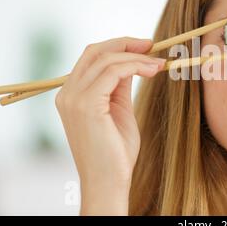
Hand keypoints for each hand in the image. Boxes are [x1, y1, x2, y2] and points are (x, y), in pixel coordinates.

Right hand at [55, 37, 164, 214]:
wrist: (109, 182)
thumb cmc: (116, 151)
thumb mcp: (118, 109)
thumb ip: (119, 86)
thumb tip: (131, 62)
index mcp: (72, 94)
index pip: (92, 57)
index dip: (119, 46)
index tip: (145, 46)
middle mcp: (67, 93)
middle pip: (95, 51)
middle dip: (126, 43)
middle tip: (153, 45)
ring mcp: (74, 98)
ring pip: (106, 59)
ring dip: (137, 57)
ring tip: (159, 64)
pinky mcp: (86, 104)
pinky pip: (113, 72)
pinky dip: (135, 66)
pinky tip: (152, 71)